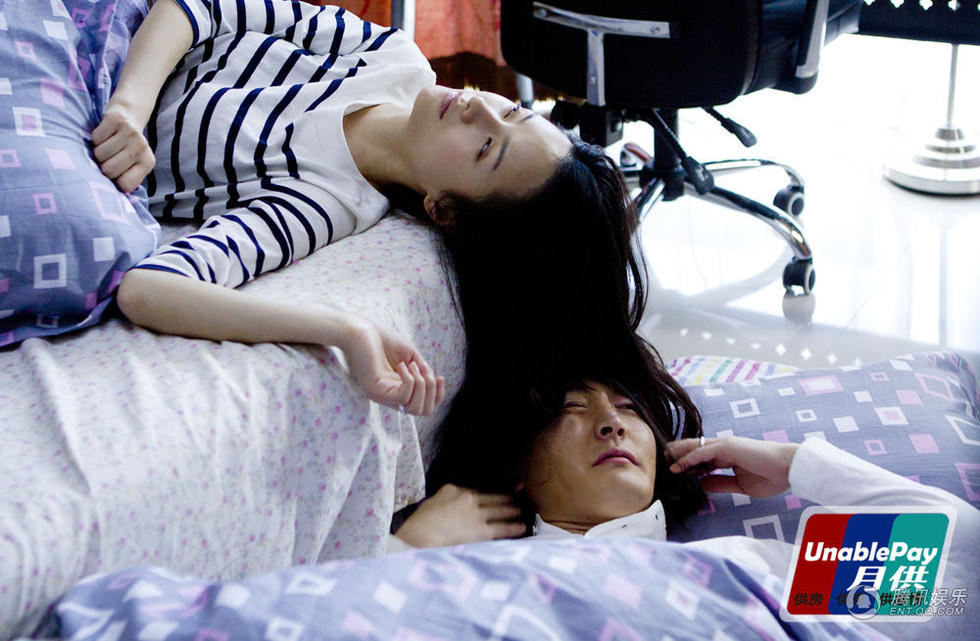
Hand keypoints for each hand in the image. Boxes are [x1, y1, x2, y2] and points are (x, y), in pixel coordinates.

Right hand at [92, 102, 154, 192]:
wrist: (129, 115)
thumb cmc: (127, 147)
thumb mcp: (132, 165)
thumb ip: (125, 179)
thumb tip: (112, 195)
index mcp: (148, 163)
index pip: (124, 185)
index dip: (114, 181)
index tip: (115, 174)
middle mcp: (142, 148)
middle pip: (109, 170)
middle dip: (103, 166)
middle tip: (109, 158)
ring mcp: (131, 133)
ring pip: (100, 154)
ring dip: (98, 152)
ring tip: (107, 146)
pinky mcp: (117, 120)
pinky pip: (96, 138)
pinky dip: (96, 138)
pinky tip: (105, 135)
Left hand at [336, 315, 444, 415]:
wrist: (360, 330)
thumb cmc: (383, 339)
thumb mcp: (411, 356)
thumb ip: (424, 371)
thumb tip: (434, 382)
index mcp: (398, 390)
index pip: (424, 406)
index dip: (437, 395)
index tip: (440, 377)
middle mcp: (391, 397)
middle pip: (423, 411)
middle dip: (432, 391)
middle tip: (425, 371)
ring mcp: (383, 396)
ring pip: (415, 408)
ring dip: (422, 385)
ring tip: (412, 366)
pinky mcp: (376, 392)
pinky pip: (403, 396)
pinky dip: (410, 380)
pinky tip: (402, 366)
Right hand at [395, 484, 525, 547]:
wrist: (419, 538)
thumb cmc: (418, 526)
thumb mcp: (429, 504)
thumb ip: (443, 502)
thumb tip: (449, 507)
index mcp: (454, 490)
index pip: (476, 492)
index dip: (488, 495)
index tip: (497, 495)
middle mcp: (468, 499)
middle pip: (492, 499)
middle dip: (505, 500)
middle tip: (515, 501)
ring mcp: (477, 515)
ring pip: (500, 511)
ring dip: (511, 512)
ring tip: (519, 512)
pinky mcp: (483, 532)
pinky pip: (503, 528)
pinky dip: (513, 527)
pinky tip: (521, 528)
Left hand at [667, 436, 799, 497]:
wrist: (789, 469)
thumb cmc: (771, 476)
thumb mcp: (740, 484)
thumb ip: (721, 483)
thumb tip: (702, 484)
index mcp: (727, 456)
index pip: (700, 458)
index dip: (684, 464)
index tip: (671, 473)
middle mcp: (723, 447)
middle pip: (692, 449)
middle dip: (675, 455)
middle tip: (659, 462)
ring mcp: (725, 445)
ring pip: (694, 448)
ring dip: (676, 455)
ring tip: (661, 462)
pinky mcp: (728, 447)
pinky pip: (703, 453)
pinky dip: (688, 459)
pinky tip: (677, 466)